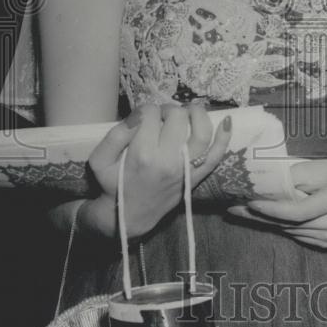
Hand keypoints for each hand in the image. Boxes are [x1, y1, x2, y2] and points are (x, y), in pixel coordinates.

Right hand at [88, 102, 231, 238]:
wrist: (128, 217)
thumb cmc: (112, 185)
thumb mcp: (99, 160)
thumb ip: (116, 134)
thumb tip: (140, 114)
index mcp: (143, 155)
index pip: (151, 114)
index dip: (146, 110)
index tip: (141, 118)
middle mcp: (168, 161)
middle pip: (177, 117)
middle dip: (168, 110)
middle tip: (160, 118)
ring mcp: (186, 169)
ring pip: (202, 131)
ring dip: (196, 114)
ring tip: (186, 112)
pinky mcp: (196, 177)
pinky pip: (216, 155)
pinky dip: (224, 137)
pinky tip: (227, 121)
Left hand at [226, 158, 326, 248]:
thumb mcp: (313, 167)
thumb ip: (288, 179)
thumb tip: (259, 186)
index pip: (298, 211)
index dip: (272, 209)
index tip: (250, 202)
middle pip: (290, 224)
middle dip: (260, 216)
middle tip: (233, 207)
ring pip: (288, 231)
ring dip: (263, 221)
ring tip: (240, 210)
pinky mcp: (325, 242)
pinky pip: (293, 234)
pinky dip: (275, 225)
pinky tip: (259, 217)